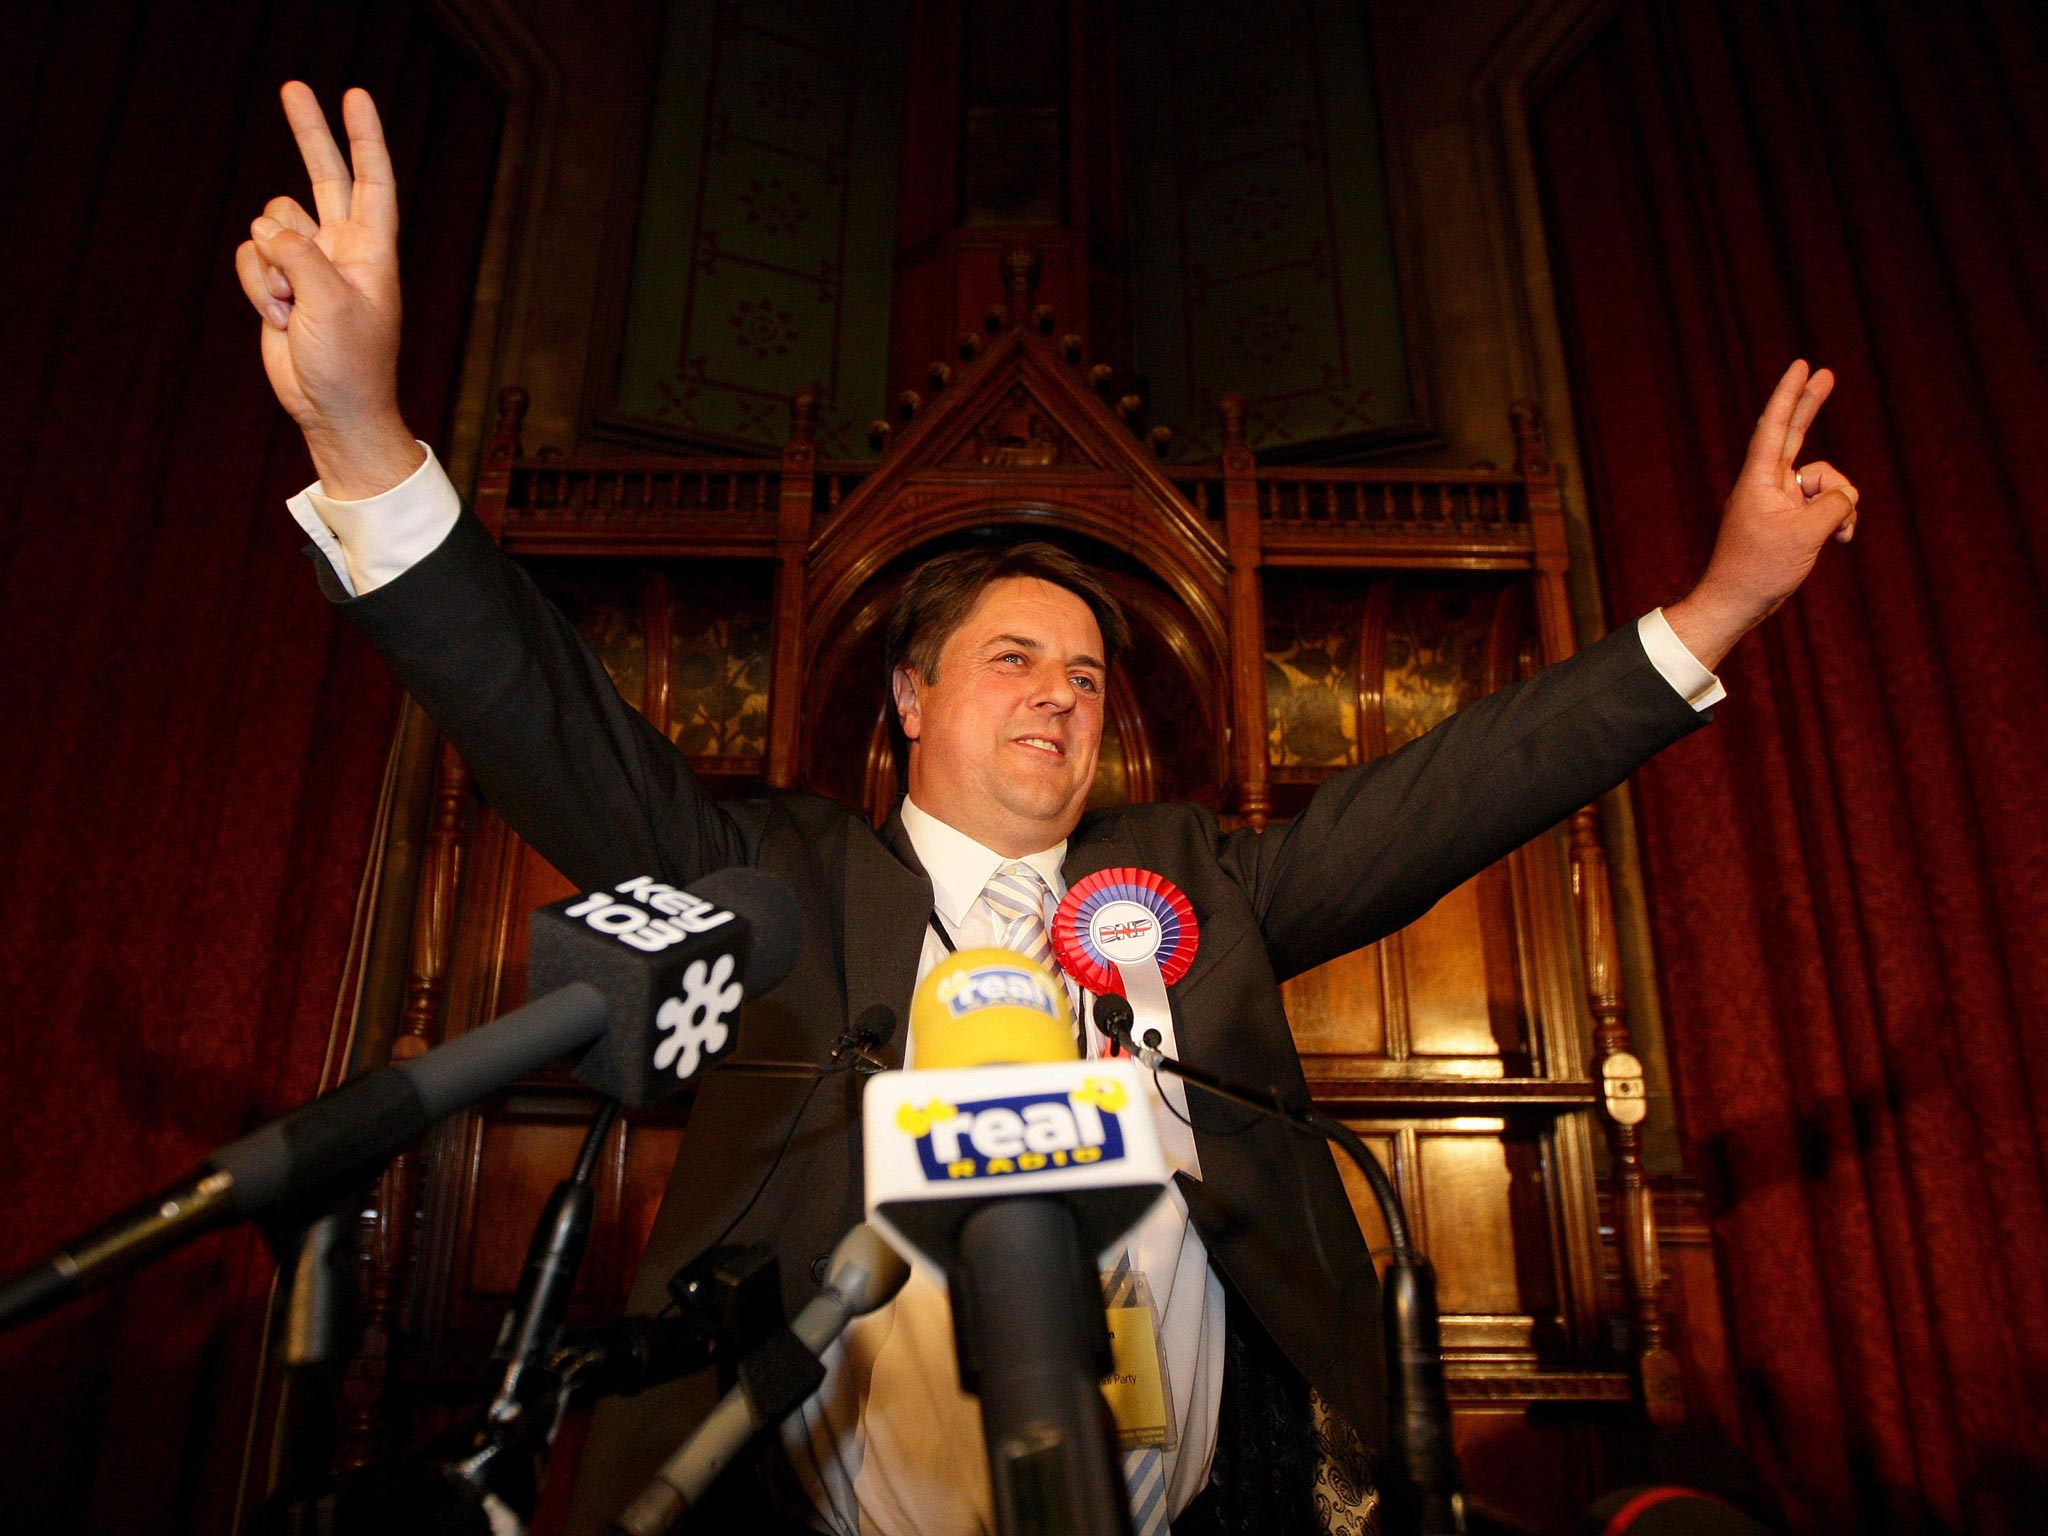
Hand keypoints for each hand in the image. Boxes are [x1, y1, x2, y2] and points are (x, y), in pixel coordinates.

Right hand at [234, 83, 421, 497]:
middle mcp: (341, 248)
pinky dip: (255, 285)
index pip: (372, 181)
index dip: (364, 138)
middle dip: (309, 133)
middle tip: (293, 86)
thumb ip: (298, 254)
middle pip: (323, 176)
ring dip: (269, 264)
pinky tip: (276, 317)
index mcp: (372, 249)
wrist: (331, 409)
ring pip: (269, 226)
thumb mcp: (329, 302)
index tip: (356, 95)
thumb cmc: (349, 363)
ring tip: (290, 305)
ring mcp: (308, 265)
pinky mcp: (278, 284)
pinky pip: (250, 258)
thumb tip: (266, 230)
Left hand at [1664, 360, 1860, 669]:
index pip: (1774, 426)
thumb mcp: (1807, 534)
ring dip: (1842, 503)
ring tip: (1841, 535)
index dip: (1788, 394)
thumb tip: (1847, 495)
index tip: (1800, 365)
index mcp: (1760, 479)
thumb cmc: (1761, 569)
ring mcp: (1778, 500)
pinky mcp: (1788, 518)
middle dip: (1811, 405)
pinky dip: (1837, 518)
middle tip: (1825, 373)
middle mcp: (1767, 483)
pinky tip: (1841, 540)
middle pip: (1793, 433)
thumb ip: (1836, 504)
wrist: (1737, 603)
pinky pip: (1822, 505)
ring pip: (1824, 482)